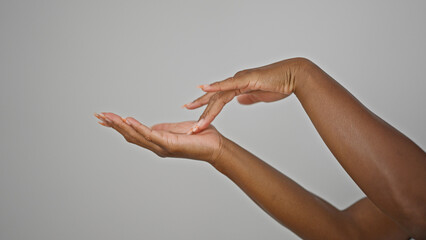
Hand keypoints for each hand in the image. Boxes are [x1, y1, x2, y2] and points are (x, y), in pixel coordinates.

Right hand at [94, 112, 223, 162]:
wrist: (215, 145)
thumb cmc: (199, 137)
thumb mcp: (176, 129)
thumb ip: (161, 129)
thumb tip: (149, 127)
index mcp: (157, 141)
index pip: (133, 134)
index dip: (117, 126)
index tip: (104, 118)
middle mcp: (156, 146)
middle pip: (130, 135)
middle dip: (113, 125)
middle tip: (98, 116)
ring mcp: (162, 147)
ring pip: (136, 135)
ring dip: (120, 126)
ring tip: (107, 117)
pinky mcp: (170, 144)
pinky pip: (150, 134)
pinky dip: (138, 127)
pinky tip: (127, 120)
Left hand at [184, 57, 311, 132]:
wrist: (295, 76)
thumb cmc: (281, 84)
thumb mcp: (260, 95)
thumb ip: (249, 97)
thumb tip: (240, 101)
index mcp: (238, 86)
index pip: (217, 98)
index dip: (205, 106)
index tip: (195, 115)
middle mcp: (236, 81)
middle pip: (213, 98)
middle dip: (200, 110)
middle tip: (190, 124)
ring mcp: (240, 79)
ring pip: (219, 96)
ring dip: (207, 112)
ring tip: (198, 125)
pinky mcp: (247, 79)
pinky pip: (229, 85)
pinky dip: (216, 87)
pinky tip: (204, 88)